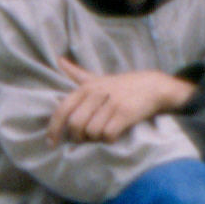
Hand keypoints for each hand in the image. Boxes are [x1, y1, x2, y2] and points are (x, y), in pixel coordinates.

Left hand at [50, 57, 191, 143]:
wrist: (153, 86)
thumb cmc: (121, 85)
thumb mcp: (98, 78)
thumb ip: (77, 73)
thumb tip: (59, 60)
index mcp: (86, 87)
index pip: (63, 109)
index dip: (54, 128)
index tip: (51, 143)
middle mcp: (97, 93)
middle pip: (76, 124)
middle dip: (77, 137)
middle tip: (83, 139)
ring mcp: (111, 103)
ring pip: (92, 132)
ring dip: (96, 138)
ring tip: (102, 133)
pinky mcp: (125, 113)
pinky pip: (108, 135)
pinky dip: (109, 139)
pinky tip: (114, 134)